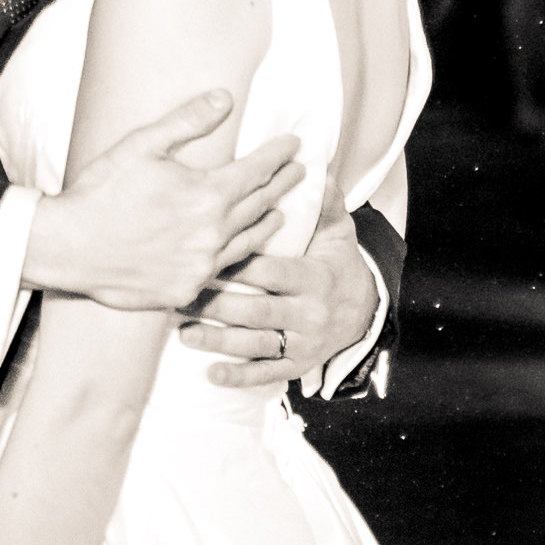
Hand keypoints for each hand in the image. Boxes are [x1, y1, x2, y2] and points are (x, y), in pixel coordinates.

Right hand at [23, 92, 301, 311]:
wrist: (68, 246)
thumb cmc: (102, 191)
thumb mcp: (142, 144)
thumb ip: (188, 122)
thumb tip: (224, 98)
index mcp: (207, 195)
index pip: (258, 171)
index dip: (279, 155)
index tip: (295, 145)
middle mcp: (212, 234)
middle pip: (260, 205)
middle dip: (282, 185)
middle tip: (298, 173)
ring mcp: (201, 266)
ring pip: (248, 243)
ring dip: (267, 224)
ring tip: (279, 213)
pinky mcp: (186, 290)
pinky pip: (221, 271)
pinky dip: (236, 256)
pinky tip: (238, 250)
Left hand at [182, 210, 370, 388]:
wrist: (363, 311)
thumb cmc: (337, 263)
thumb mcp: (338, 231)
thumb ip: (324, 202)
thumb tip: (314, 168)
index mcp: (315, 278)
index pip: (273, 272)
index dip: (240, 267)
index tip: (206, 259)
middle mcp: (310, 313)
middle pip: (257, 310)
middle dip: (217, 305)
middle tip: (181, 296)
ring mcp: (303, 343)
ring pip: (256, 344)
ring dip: (218, 341)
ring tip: (183, 332)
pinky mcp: (296, 365)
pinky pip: (266, 374)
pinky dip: (239, 376)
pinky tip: (211, 374)